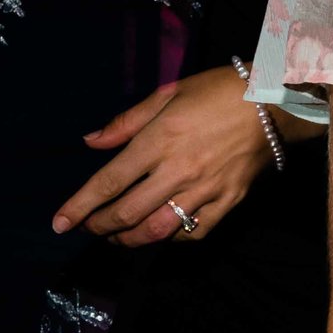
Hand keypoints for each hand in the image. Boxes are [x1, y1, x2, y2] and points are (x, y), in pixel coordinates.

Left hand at [52, 64, 273, 244]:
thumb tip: (91, 142)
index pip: (109, 182)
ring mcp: (206, 190)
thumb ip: (125, 123)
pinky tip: (158, 233)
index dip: (80, 206)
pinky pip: (195, 231)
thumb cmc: (214, 92)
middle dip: (100, 226)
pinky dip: (171, 237)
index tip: (59, 223)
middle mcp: (178, 171)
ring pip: (159, 228)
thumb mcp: (164, 95)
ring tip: (115, 238)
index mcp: (157, 141)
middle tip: (86, 229)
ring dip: (130, 239)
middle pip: (129, 212)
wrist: (272, 103)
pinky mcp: (229, 202)